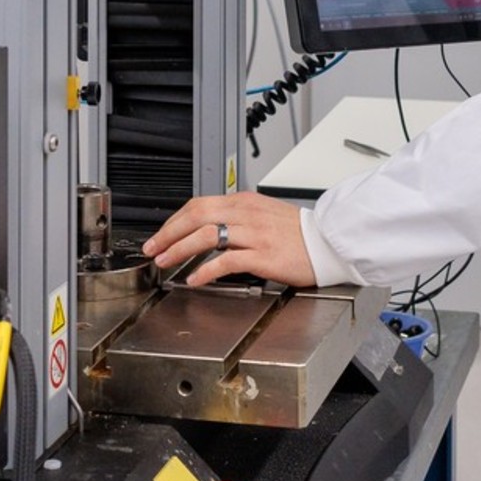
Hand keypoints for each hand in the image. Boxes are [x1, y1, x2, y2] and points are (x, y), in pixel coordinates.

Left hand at [142, 193, 318, 288]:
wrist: (327, 242)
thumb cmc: (298, 234)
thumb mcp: (263, 214)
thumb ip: (236, 218)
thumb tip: (208, 228)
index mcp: (244, 202)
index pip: (199, 205)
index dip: (174, 221)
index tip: (160, 235)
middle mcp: (246, 213)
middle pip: (196, 216)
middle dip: (168, 233)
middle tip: (153, 248)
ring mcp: (254, 234)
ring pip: (206, 235)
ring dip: (180, 249)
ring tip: (166, 261)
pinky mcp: (263, 254)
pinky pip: (227, 260)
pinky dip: (206, 269)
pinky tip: (195, 278)